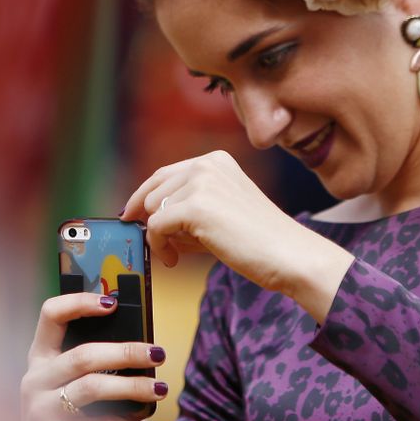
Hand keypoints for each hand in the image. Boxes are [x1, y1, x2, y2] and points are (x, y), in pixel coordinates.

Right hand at [17, 291, 168, 420]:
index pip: (50, 315)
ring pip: (93, 388)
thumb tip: (139, 347)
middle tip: (159, 353)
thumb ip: (86, 366)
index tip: (113, 301)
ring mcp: (42, 412)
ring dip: (133, 387)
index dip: (79, 302)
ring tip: (161, 389)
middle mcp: (35, 381)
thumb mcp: (62, 390)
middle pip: (83, 355)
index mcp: (38, 360)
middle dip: (126, 352)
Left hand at [122, 150, 353, 321]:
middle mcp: (206, 164)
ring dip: (160, 236)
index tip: (130, 216)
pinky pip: (155, 227)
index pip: (163, 175)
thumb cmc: (257, 240)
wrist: (289, 255)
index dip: (142, 197)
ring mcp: (201, 182)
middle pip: (153, 191)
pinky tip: (175, 260)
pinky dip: (159, 247)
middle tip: (163, 247)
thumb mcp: (219, 212)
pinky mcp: (195, 206)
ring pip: (151, 209)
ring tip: (181, 254)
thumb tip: (146, 220)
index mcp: (215, 160)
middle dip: (150, 221)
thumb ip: (186, 208)